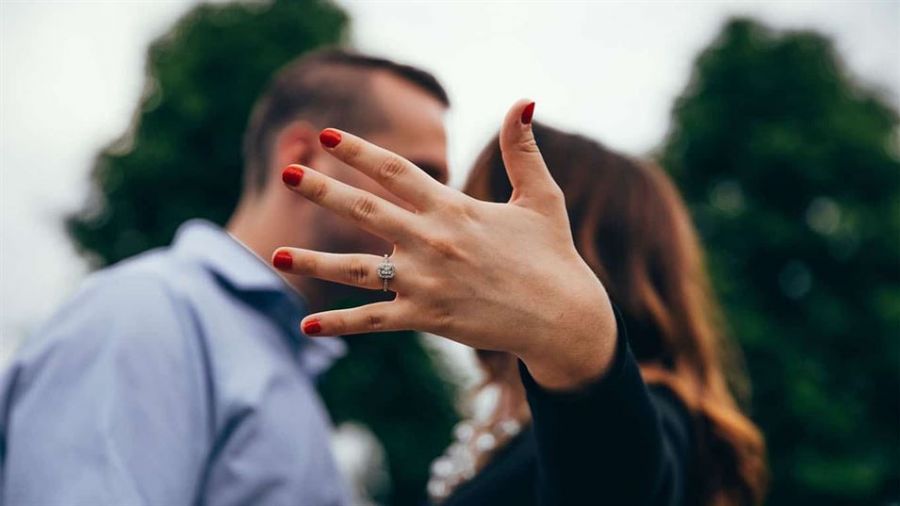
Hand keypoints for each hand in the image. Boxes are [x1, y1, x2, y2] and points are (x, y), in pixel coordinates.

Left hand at [274, 100, 616, 389]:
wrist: (562, 318)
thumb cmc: (552, 254)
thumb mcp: (541, 197)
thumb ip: (522, 150)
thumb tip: (525, 101)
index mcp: (454, 209)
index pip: (397, 172)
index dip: (360, 152)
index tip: (326, 136)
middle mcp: (432, 243)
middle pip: (366, 211)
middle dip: (324, 191)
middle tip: (287, 173)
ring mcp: (425, 283)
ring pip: (357, 269)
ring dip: (315, 261)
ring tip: (276, 252)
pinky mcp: (427, 318)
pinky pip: (374, 320)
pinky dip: (340, 323)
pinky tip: (306, 325)